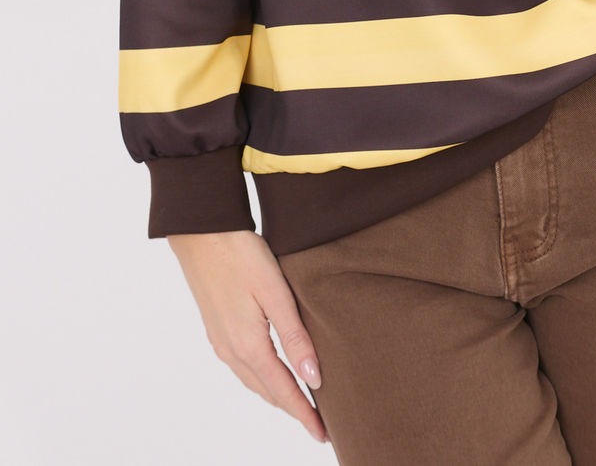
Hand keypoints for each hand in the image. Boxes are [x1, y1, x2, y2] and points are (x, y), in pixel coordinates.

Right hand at [167, 229, 327, 443]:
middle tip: (318, 421)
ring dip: (277, 394)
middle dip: (292, 408)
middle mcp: (231, 351)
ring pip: (254, 380)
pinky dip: (262, 377)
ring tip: (301, 401)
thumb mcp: (275, 292)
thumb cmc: (241, 254)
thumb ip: (295, 336)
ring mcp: (220, 341)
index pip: (283, 391)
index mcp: (248, 345)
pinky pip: (242, 366)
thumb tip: (313, 379)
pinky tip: (273, 371)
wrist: (201, 231)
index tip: (322, 433)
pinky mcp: (216, 328)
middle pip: (267, 391)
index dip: (303, 414)